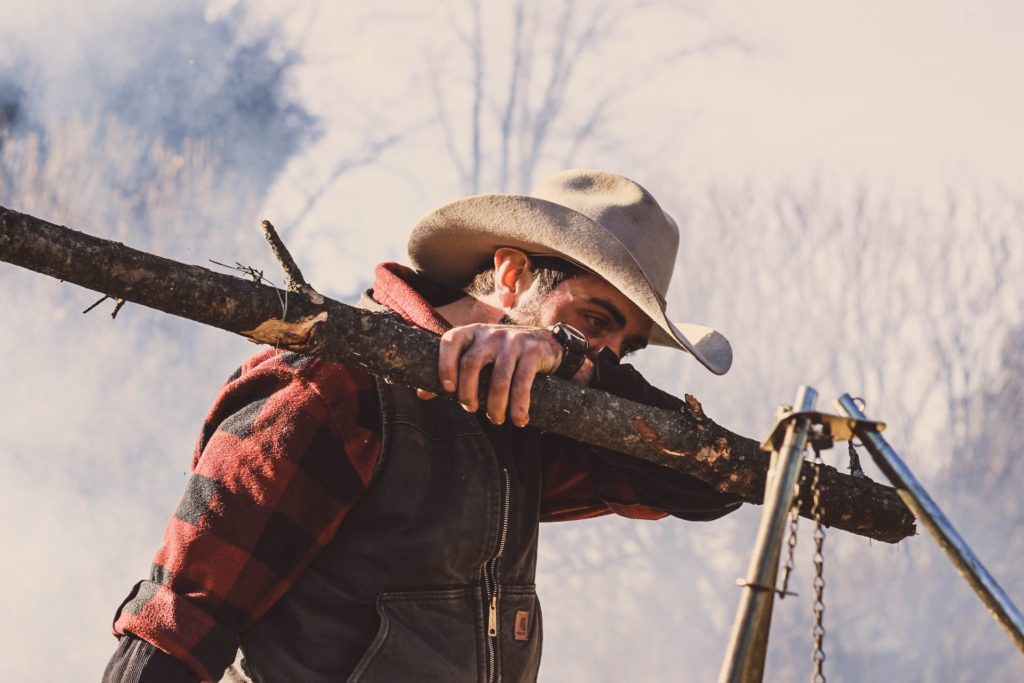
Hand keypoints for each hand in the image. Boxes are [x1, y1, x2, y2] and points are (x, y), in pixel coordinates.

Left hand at [416, 323, 587, 425]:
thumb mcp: (476, 356)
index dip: (445, 365)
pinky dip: (519, 406)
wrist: (544, 342)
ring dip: (495, 406)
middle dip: (468, 393)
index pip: (450, 341)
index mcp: (471, 333)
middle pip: (472, 363)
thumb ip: (452, 371)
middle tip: (470, 410)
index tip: (448, 390)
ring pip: (498, 379)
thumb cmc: (500, 355)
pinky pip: (522, 384)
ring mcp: (512, 341)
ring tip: (496, 420)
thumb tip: (421, 394)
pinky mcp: (532, 352)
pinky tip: (519, 419)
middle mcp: (490, 334)